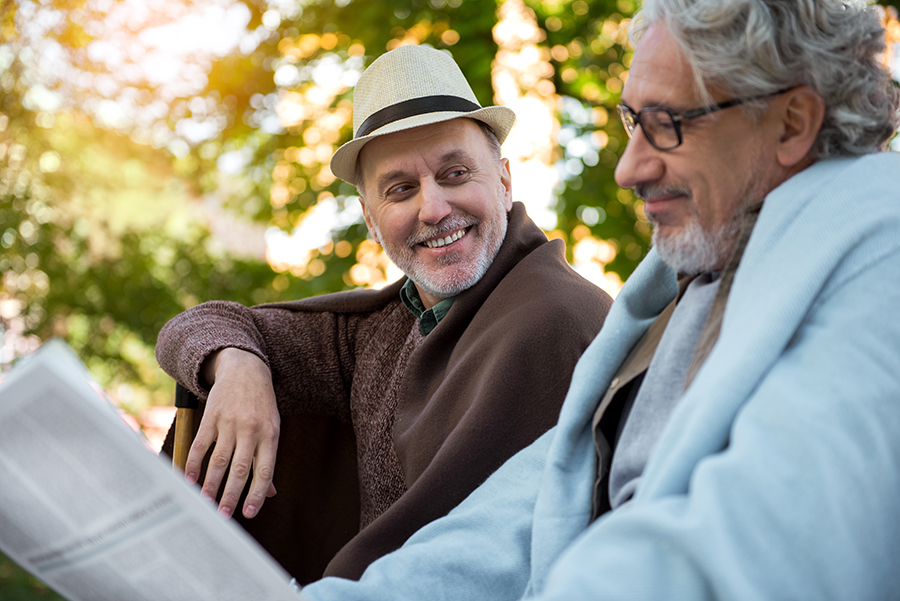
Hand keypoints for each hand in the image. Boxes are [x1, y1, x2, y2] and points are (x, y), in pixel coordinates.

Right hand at [185, 347, 279, 518]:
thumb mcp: (272, 429)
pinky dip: (194, 463)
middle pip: (240, 468)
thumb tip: (270, 492)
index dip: (257, 494)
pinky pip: (201, 444)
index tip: (249, 514)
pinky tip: (189, 479)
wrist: (246, 369)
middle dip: (231, 495)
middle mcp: (251, 430)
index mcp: (270, 435)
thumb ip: (267, 460)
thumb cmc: (261, 405)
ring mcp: (230, 423)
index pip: (264, 470)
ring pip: (219, 460)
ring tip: (204, 503)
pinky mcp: (212, 416)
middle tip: (222, 516)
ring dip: (210, 484)